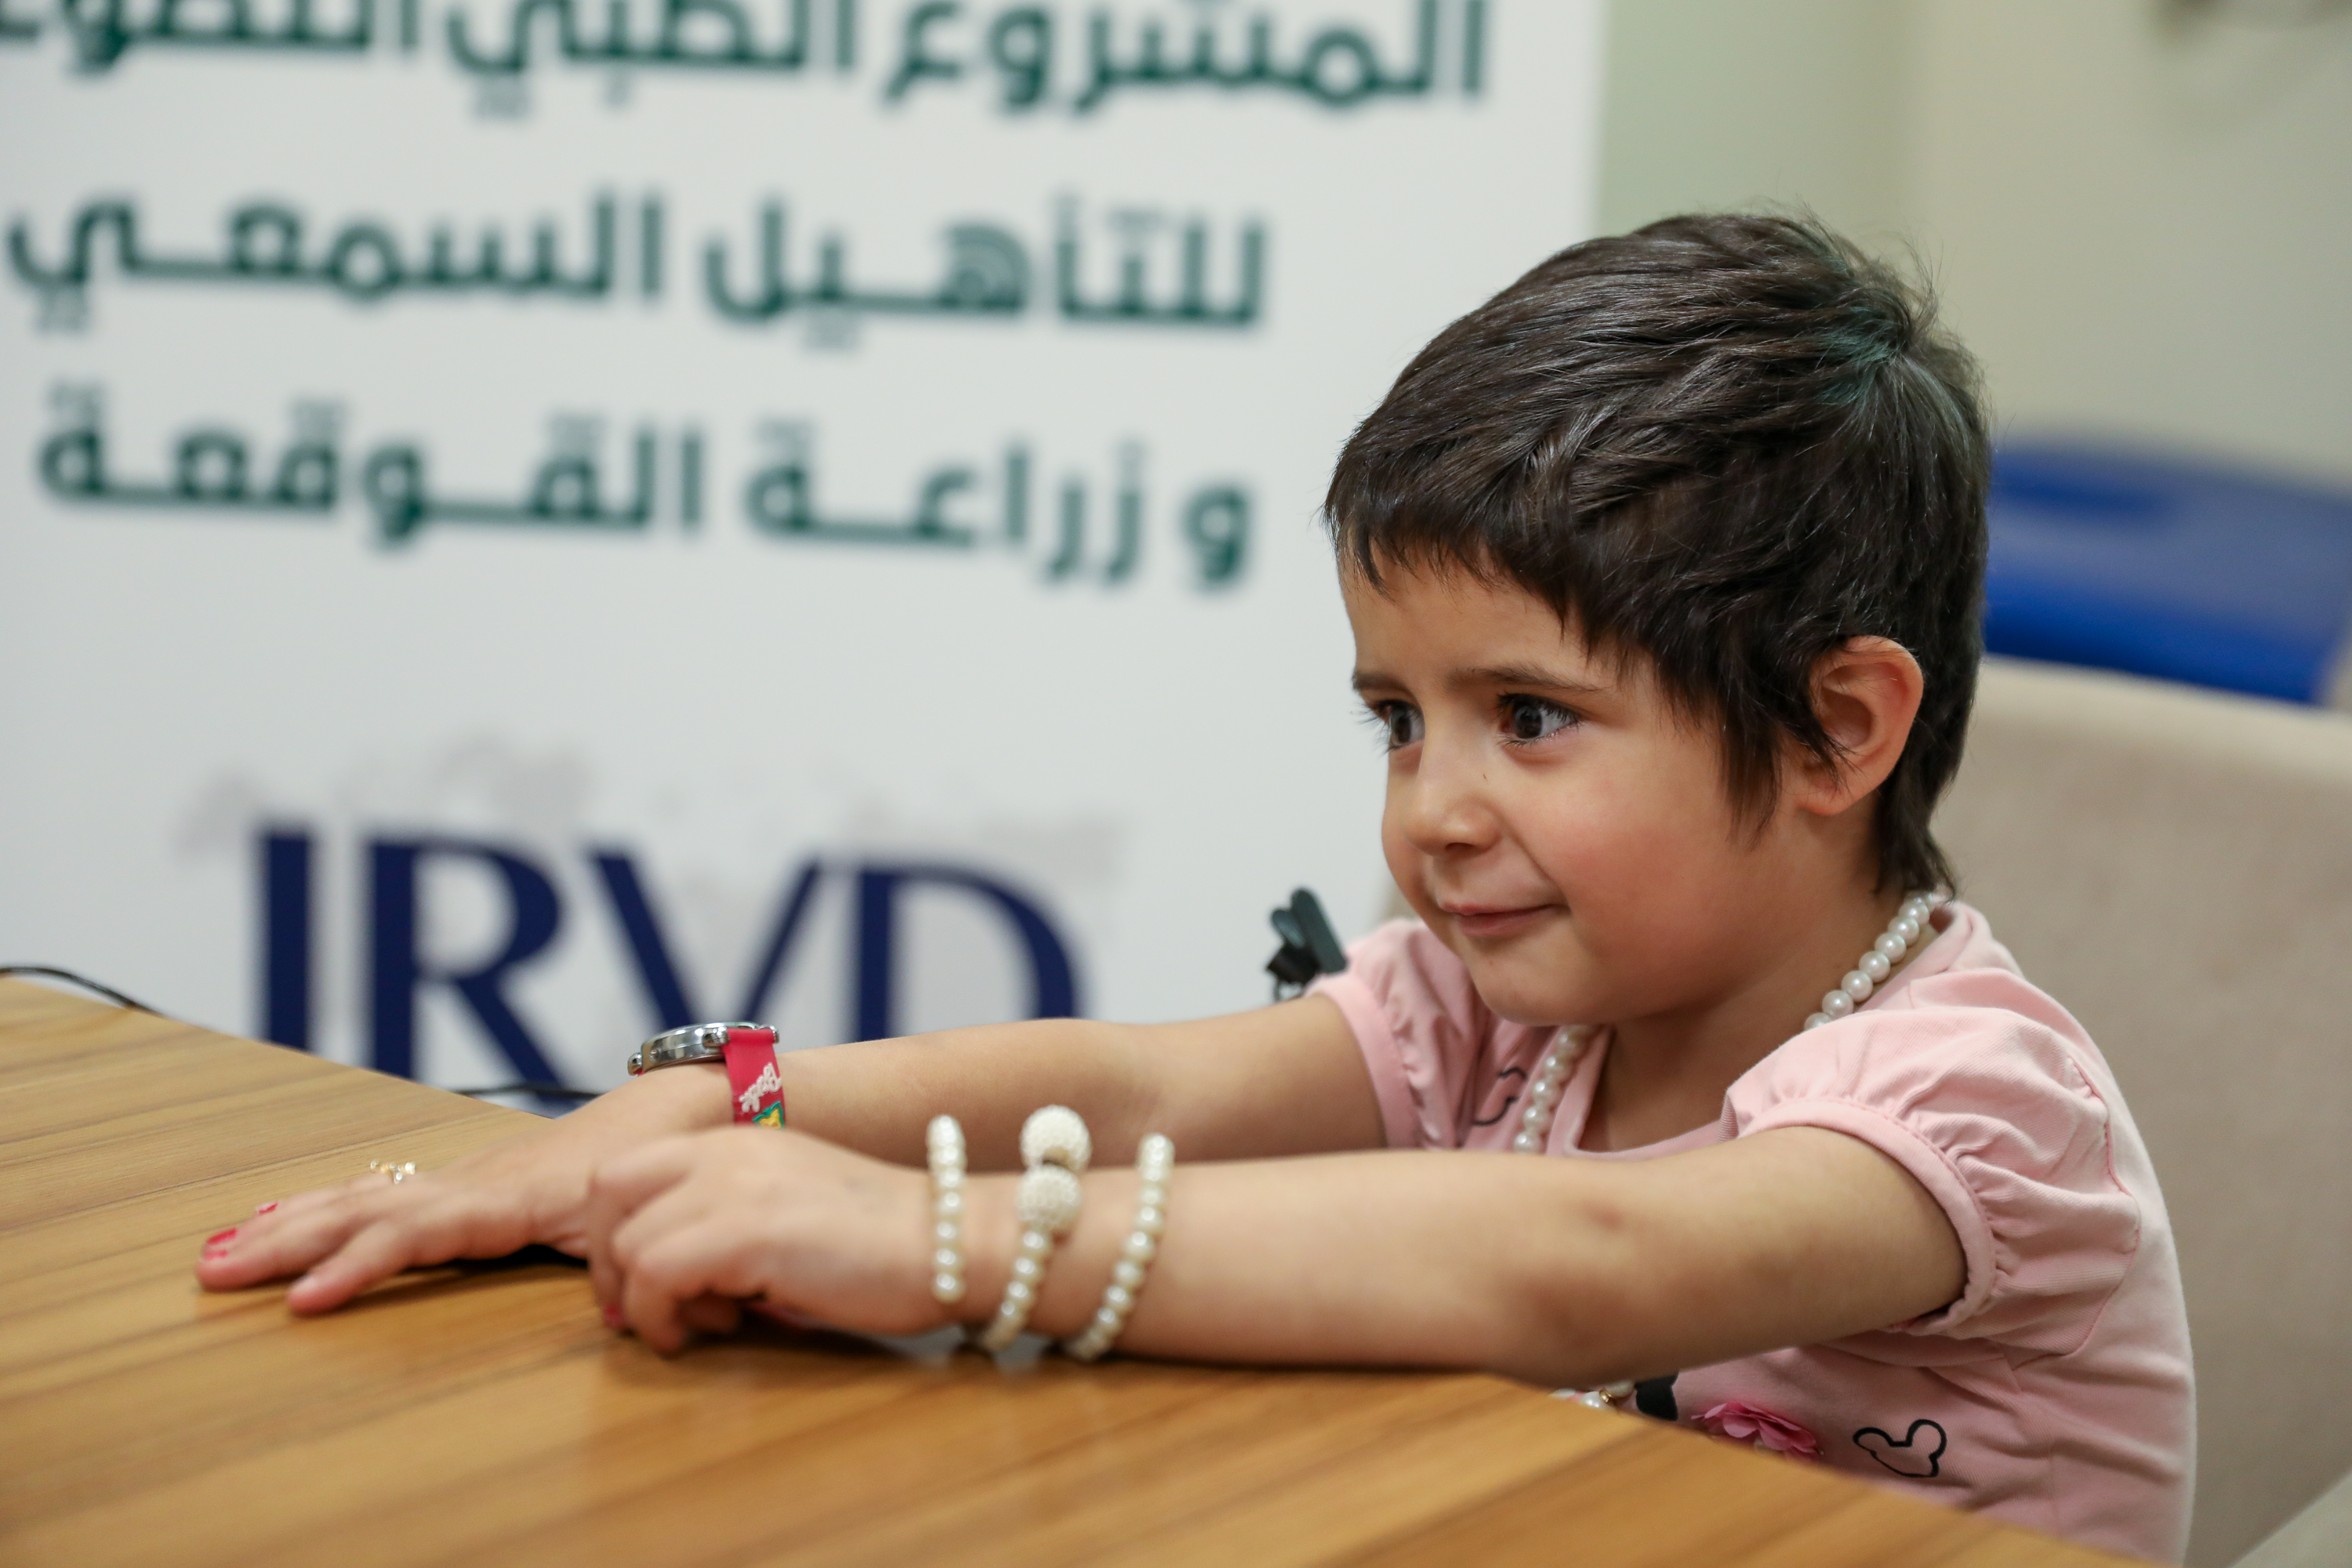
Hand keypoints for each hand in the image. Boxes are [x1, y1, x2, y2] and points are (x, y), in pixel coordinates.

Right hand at [194, 1064, 732, 1312]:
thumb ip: (615, 1253)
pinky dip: (321, 1205)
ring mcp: (461, 1179)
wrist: (678, 1106)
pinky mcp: (464, 1183)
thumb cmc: (659, 1161)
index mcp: (505, 1197)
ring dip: (286, 1223)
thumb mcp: (635, 1211)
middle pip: (360, 1211)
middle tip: (213, 1272)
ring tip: (219, 1249)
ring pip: (357, 1198)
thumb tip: (611, 1303)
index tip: (303, 1300)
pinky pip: (379, 1193)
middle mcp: (469, 1182)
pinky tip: (278, 1214)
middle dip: (284, 1242)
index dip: (358, 1266)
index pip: (413, 1235)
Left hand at [585, 1127, 944, 1354]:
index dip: (612, 1233)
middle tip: (644, 1310)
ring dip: (646, 1301)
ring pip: (629, 1245)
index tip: (637, 1286)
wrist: (951, 1240)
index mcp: (736, 1139)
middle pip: (607, 1195)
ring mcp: (733, 1187)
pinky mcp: (746, 1232)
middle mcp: (725, 1152)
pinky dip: (665, 1317)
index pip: (624, 1170)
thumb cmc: (883, 1239)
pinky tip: (713, 1328)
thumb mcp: (791, 1204)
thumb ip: (730, 1216)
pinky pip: (656, 1277)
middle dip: (608, 1263)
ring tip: (702, 1322)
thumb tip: (676, 1272)